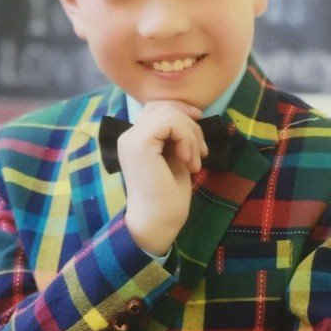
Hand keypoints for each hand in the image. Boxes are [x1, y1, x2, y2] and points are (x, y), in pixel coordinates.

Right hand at [117, 101, 207, 255]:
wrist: (158, 223)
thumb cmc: (168, 197)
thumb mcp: (175, 156)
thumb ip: (176, 135)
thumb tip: (192, 114)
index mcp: (135, 139)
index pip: (158, 108)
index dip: (182, 111)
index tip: (199, 132)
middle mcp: (129, 135)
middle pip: (164, 107)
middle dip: (191, 125)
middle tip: (201, 153)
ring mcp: (132, 138)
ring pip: (170, 114)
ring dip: (191, 135)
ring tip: (194, 161)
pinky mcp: (140, 143)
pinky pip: (170, 123)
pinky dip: (186, 138)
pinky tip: (187, 160)